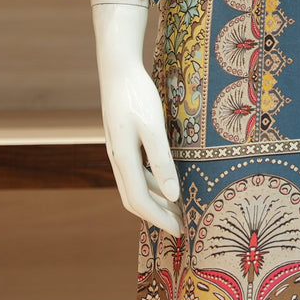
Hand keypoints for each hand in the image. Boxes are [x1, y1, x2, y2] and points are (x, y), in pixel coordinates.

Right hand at [90, 0, 183, 235]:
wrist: (117, 68)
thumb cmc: (137, 95)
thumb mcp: (153, 127)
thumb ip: (162, 161)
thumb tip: (173, 195)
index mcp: (123, 159)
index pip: (139, 202)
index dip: (159, 219)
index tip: (180, 231)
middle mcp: (118, 159)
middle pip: (135, 199)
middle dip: (157, 215)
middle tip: (182, 226)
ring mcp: (118, 151)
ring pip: (135, 186)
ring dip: (156, 200)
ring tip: (179, 208)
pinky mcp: (123, 141)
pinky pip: (137, 172)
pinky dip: (153, 183)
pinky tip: (169, 182)